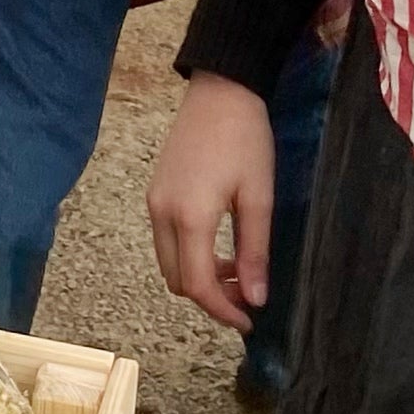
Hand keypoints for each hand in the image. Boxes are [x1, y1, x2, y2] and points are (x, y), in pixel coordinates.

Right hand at [148, 74, 274, 334]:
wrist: (220, 92)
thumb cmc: (245, 140)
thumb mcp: (258, 197)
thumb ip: (254, 251)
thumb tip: (256, 298)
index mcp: (190, 217)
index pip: (197, 285)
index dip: (221, 311)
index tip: (248, 321)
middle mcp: (162, 214)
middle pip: (177, 280)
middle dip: (210, 298)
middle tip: (246, 297)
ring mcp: (154, 203)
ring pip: (169, 263)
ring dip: (199, 277)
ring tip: (236, 271)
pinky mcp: (155, 193)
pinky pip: (166, 241)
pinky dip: (189, 256)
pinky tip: (217, 246)